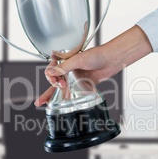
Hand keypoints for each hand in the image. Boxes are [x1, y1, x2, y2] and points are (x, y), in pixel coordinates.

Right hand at [34, 25, 153, 106]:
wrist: (110, 60)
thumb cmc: (97, 55)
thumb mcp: (78, 60)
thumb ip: (64, 67)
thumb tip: (51, 73)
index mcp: (65, 60)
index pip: (51, 69)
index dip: (51, 76)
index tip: (55, 81)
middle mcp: (68, 69)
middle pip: (54, 80)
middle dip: (49, 89)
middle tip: (51, 93)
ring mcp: (75, 77)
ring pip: (61, 87)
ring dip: (54, 94)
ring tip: (46, 103)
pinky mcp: (82, 83)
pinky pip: (72, 91)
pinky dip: (66, 97)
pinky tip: (61, 103)